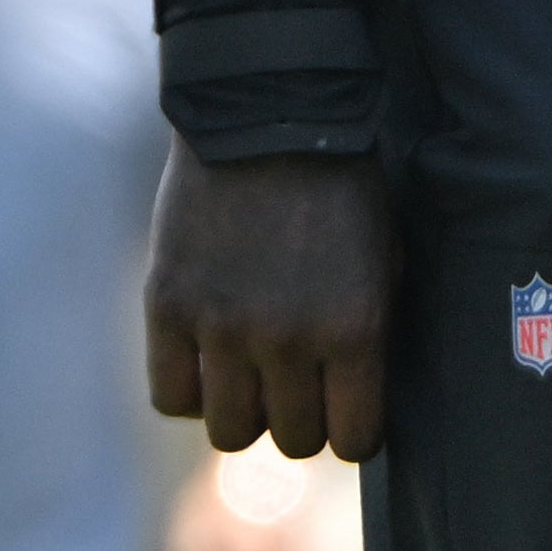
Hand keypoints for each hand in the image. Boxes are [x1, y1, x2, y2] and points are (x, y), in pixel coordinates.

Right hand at [145, 140, 391, 460]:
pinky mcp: (168, 306)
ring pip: (229, 432)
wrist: (264, 110)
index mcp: (355, 328)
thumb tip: (352, 398)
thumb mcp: (383, 258)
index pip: (353, 440)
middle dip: (296, 415)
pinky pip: (172, 396)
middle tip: (293, 377)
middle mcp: (289, 339)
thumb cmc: (337, 184)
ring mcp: (223, 326)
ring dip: (241, 408)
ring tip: (246, 370)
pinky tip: (203, 356)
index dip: (349, 427)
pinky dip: (188, 388)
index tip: (340, 405)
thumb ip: (369, 333)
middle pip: (291, 440)